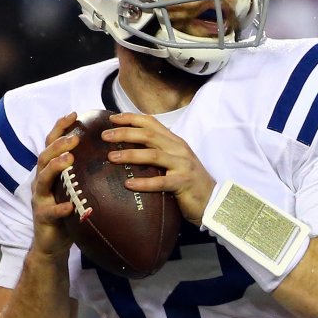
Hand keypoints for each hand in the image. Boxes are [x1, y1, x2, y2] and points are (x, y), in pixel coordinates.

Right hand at [30, 112, 78, 258]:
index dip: (60, 128)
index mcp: (50, 171)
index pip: (52, 144)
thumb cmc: (69, 212)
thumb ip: (86, 171)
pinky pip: (50, 211)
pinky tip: (69, 206)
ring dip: (55, 167)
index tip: (74, 114)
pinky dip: (59, 208)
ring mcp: (40, 199)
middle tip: (74, 138)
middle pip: (44, 157)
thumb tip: (113, 151)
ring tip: (68, 160)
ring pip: (43, 179)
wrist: (53, 243)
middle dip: (58, 145)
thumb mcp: (76, 188)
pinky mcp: (42, 218)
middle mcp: (42, 181)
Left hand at [102, 112, 214, 226]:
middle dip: (125, 133)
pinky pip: (161, 182)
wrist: (212, 199)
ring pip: (153, 155)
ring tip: (111, 157)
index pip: (151, 122)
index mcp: (174, 141)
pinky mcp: (184, 183)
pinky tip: (129, 184)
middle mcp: (178, 149)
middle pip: (149, 135)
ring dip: (130, 154)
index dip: (131, 118)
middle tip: (105, 136)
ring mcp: (182, 165)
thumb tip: (128, 147)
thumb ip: (157, 151)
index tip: (112, 118)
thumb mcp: (174, 161)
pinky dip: (144, 183)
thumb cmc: (187, 181)